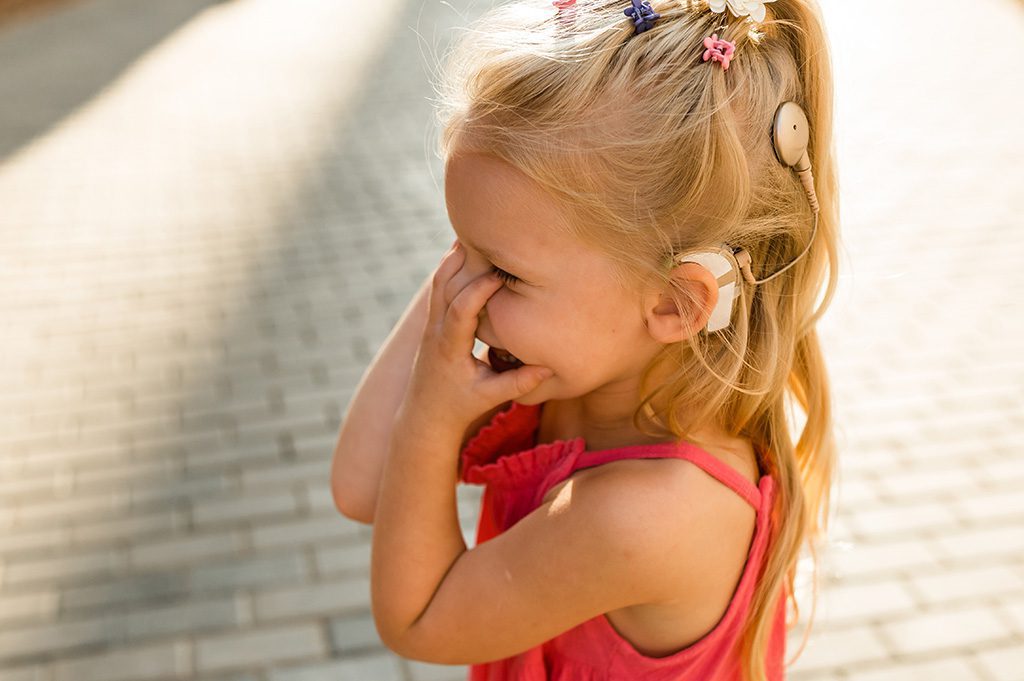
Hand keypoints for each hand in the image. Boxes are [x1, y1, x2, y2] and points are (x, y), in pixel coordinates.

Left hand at [400, 241, 552, 432]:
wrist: (424, 415)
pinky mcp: (433, 321)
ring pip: (439, 280)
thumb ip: (516, 383)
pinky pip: (440, 286)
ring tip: (478, 231)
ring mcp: (431, 324)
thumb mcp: (488, 397)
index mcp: (448, 347)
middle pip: (443, 284)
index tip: (502, 274)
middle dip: (465, 260)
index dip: (478, 289)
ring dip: (457, 257)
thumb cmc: (458, 407)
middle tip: (490, 234)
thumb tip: (547, 368)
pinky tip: (470, 249)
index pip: (459, 310)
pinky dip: (453, 266)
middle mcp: (436, 330)